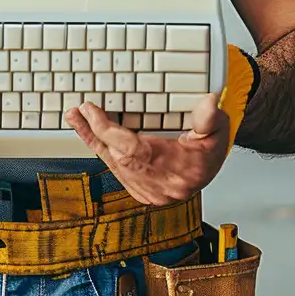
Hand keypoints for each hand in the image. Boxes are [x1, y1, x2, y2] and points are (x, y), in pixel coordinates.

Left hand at [69, 96, 230, 203]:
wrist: (210, 172)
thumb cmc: (210, 152)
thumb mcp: (217, 131)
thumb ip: (210, 117)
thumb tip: (209, 102)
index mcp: (176, 171)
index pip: (132, 150)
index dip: (107, 129)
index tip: (91, 110)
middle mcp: (160, 187)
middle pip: (117, 157)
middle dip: (94, 133)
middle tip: (77, 112)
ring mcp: (148, 192)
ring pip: (112, 165)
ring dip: (93, 141)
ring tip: (77, 120)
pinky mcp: (140, 192)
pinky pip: (115, 171)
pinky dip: (103, 152)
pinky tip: (91, 136)